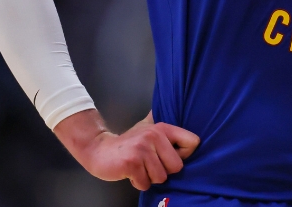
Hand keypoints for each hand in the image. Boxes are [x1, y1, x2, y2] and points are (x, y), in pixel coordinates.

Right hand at [55, 110, 200, 189]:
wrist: (99, 150)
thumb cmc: (127, 143)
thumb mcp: (146, 127)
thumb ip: (162, 123)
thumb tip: (177, 107)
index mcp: (163, 128)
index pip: (193, 142)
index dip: (183, 155)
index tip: (169, 156)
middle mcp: (154, 136)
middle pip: (177, 167)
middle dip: (163, 171)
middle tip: (149, 164)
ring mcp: (142, 149)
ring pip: (161, 178)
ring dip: (149, 178)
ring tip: (139, 168)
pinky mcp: (131, 163)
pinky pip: (145, 184)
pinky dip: (138, 183)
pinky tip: (131, 173)